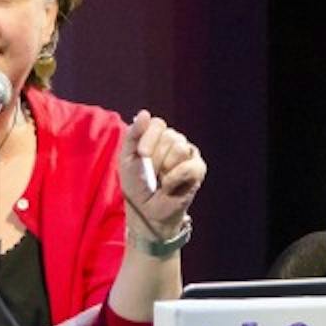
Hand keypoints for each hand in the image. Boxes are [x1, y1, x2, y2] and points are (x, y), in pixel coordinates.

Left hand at [120, 110, 205, 237]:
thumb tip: (144, 113)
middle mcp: (174, 141)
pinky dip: (175, 178)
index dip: (149, 137)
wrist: (147, 212)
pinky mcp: (198, 168)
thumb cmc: (136, 185)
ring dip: (165, 168)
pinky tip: (170, 186)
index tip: (142, 155)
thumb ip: (133, 135)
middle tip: (152, 174)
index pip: (157, 124)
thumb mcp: (127, 159)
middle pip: (169, 136)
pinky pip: (189, 166)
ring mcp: (188, 154)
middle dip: (156, 158)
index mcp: (156, 136)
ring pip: (180, 147)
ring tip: (161, 180)